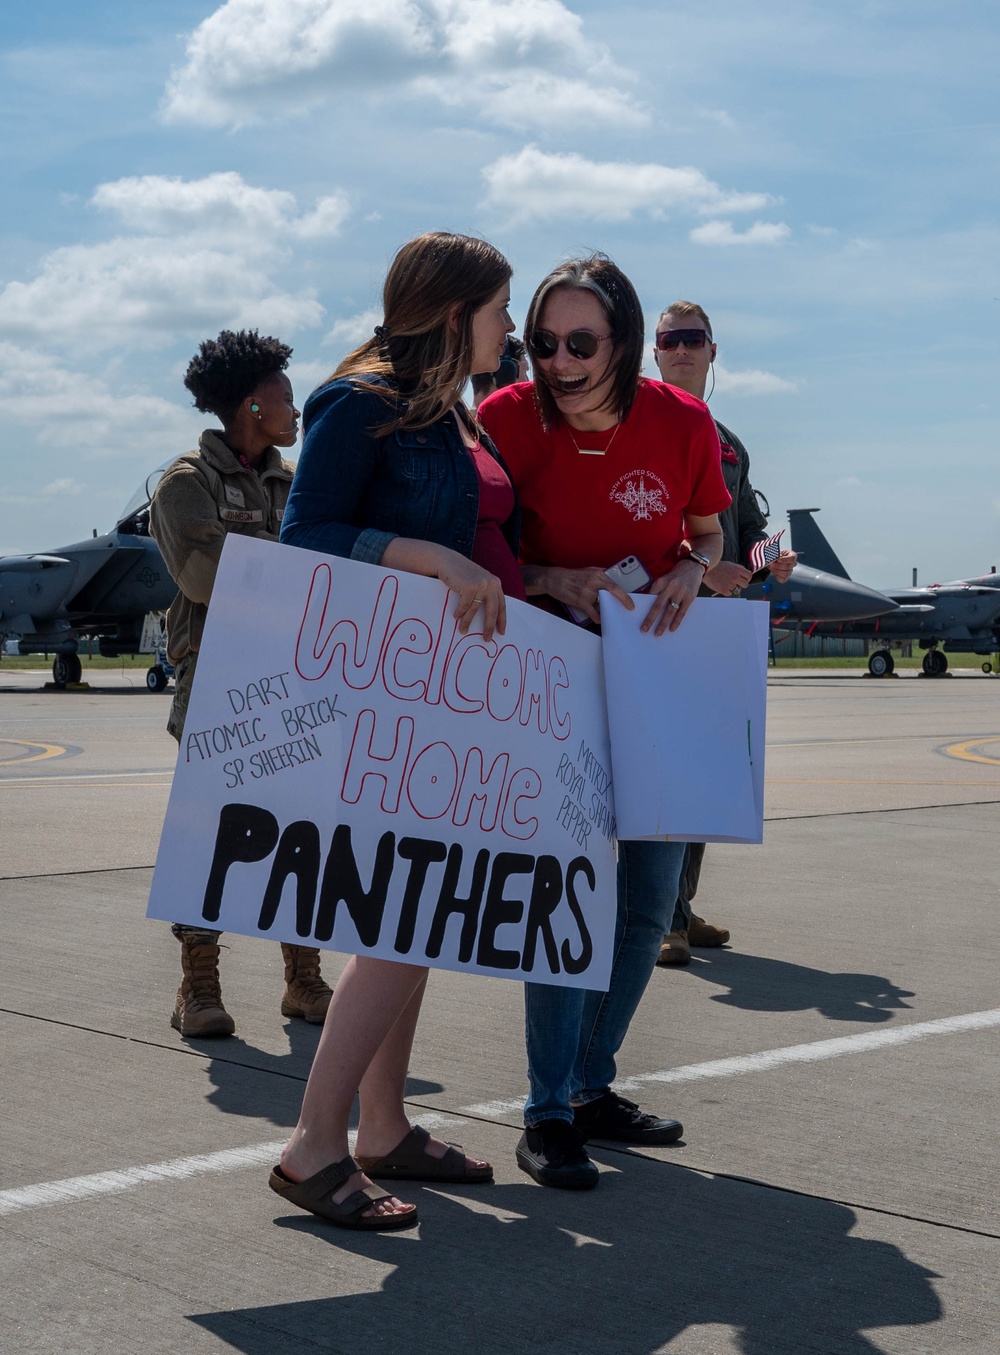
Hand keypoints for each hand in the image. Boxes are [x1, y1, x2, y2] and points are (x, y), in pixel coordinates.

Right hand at [380, 539, 505, 639]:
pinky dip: (459, 612)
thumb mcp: (478, 582)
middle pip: (492, 611)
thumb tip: (489, 616)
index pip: (502, 605)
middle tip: (486, 639)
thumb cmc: (461, 574)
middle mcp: (491, 584)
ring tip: (463, 631)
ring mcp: (481, 585)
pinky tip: (455, 616)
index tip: (501, 632)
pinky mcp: (470, 587)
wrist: (447, 561)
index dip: (501, 620)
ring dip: (468, 622)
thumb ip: (486, 593)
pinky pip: (465, 606)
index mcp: (495, 584)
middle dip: (489, 627)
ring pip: (475, 610)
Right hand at [529, 565, 633, 625]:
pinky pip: (593, 612)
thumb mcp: (587, 571)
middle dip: (623, 600)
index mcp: (597, 573)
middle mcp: (593, 581)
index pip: (614, 584)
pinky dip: (597, 617)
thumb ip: (600, 575)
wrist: (553, 579)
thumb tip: (612, 581)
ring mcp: (587, 591)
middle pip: (613, 590)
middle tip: (629, 607)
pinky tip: (599, 619)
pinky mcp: (580, 600)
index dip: (624, 594)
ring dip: (608, 610)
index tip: (630, 602)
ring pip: (603, 603)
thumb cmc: (570, 576)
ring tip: (611, 614)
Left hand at [641, 558, 704, 634]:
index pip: (650, 597)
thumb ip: (657, 590)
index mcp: (661, 582)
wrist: (693, 566)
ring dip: (663, 623)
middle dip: (650, 619)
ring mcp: (680, 593)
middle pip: (658, 606)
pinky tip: (671, 629)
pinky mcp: (689, 598)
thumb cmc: (676, 575)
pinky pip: (681, 612)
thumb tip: (647, 604)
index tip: (637, 618)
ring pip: (670, 611)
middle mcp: (670, 587)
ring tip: (657, 633)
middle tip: (644, 629)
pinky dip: (676, 621)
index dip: (644, 608)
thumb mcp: (664, 579)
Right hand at [704, 559, 752, 595]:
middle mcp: (735, 577)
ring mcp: (730, 584)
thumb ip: (739, 569)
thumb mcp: (730, 564)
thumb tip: (746, 573)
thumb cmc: (716, 566)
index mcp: (738, 569)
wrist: (706, 569)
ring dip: (732, 587)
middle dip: (741, 584)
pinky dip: (726, 591)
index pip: (749, 576)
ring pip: (736, 589)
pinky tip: (721, 585)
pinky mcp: (724, 590)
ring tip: (724, 582)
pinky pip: (729, 594)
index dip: (747, 578)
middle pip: (745, 585)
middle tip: (736, 583)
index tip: (744, 579)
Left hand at [768, 549, 796, 582]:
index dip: (785, 560)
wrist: (771, 561)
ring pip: (786, 574)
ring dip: (776, 571)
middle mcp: (793, 564)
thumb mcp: (776, 552)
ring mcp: (790, 571)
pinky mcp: (786, 577)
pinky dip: (777, 576)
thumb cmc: (775, 555)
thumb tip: (774, 558)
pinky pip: (783, 580)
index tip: (778, 560)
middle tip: (771, 564)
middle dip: (778, 565)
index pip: (792, 559)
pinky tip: (774, 572)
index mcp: (792, 556)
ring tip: (771, 567)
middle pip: (788, 567)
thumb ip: (776, 555)